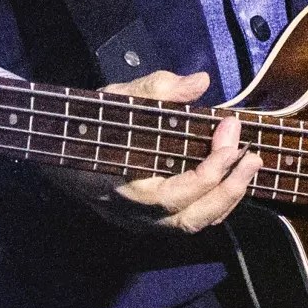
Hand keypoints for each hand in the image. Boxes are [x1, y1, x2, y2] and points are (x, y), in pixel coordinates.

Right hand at [44, 68, 260, 234]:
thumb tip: (199, 82)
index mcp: (119, 187)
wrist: (55, 151)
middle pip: (189, 219)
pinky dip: (214, 204)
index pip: (173, 195)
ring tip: (249, 165)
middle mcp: (131, 214)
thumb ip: (156, 89)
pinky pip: (188, 221)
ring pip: (192, 225)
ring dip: (228, 197)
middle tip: (252, 155)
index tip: (229, 130)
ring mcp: (139, 222)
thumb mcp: (115, 98)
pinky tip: (230, 179)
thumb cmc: (86, 123)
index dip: (209, 169)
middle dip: (228, 188)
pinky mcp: (148, 222)